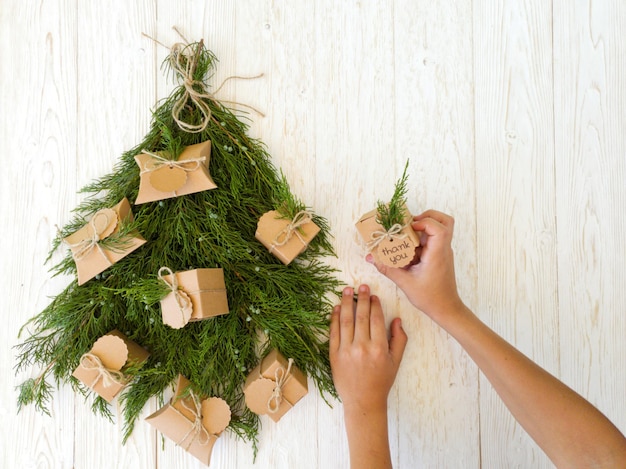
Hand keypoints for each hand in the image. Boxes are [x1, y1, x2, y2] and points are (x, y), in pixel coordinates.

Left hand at [329, 284, 406, 411]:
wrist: (363, 401)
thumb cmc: (381, 381)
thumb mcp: (396, 361)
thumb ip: (400, 339)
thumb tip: (397, 319)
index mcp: (379, 348)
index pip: (376, 319)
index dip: (374, 305)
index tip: (373, 295)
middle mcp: (362, 348)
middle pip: (361, 316)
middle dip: (361, 298)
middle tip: (361, 286)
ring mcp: (346, 351)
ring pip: (346, 321)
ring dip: (346, 303)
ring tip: (347, 290)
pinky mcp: (334, 355)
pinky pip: (334, 333)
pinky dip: (334, 318)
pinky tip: (337, 308)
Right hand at [367, 210, 464, 323]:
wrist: (446, 309)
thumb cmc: (430, 298)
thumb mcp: (405, 283)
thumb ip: (387, 268)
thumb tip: (371, 257)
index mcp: (437, 253)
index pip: (439, 227)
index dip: (424, 222)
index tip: (410, 228)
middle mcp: (443, 249)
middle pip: (444, 221)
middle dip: (427, 216)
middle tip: (410, 224)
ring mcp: (442, 252)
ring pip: (438, 229)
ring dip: (422, 228)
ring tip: (406, 236)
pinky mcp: (439, 256)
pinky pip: (431, 241)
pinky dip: (419, 241)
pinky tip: (407, 252)